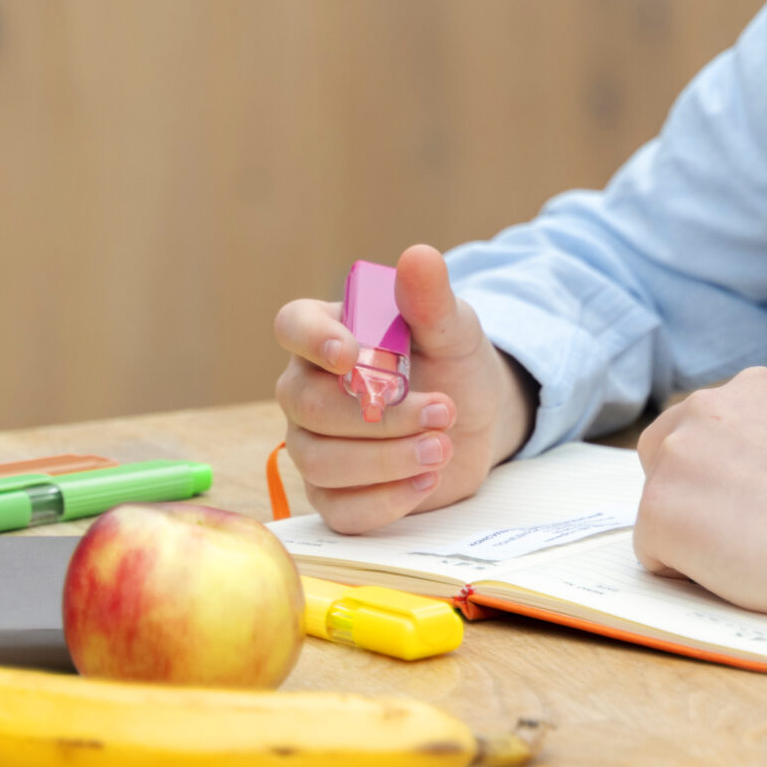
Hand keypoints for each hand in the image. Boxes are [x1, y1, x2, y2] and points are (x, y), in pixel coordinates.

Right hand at [273, 244, 534, 532]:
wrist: (473, 420)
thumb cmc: (451, 363)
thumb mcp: (452, 328)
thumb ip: (431, 300)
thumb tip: (418, 256)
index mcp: (327, 333)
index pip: (293, 326)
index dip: (313, 341)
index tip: (350, 355)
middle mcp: (307, 389)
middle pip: (307, 406)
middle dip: (378, 415)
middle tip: (442, 411)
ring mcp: (315, 444)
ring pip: (319, 462)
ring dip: (386, 460)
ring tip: (443, 448)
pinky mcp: (335, 494)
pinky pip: (339, 510)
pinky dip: (386, 500)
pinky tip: (426, 481)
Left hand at [634, 367, 766, 622]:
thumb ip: (759, 446)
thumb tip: (725, 484)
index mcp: (749, 386)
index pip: (704, 430)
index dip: (725, 476)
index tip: (762, 500)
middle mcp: (704, 406)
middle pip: (664, 458)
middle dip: (691, 495)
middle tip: (745, 528)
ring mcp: (676, 456)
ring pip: (661, 507)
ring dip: (693, 535)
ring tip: (751, 547)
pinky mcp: (657, 508)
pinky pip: (654, 554)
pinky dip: (684, 571)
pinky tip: (735, 567)